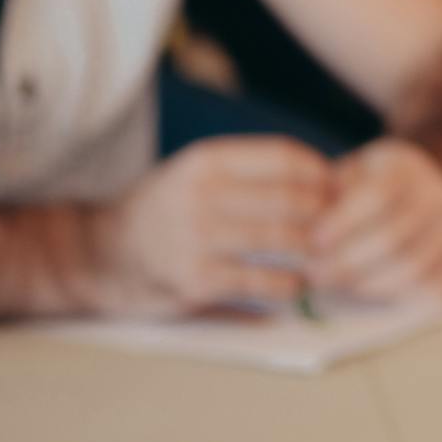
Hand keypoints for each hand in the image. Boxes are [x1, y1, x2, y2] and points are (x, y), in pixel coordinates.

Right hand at [89, 136, 333, 315]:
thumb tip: (330, 177)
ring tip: (328, 255)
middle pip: (290, 197)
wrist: (100, 253)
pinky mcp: (193, 279)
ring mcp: (196, 237)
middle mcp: (201, 194)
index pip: (284, 157)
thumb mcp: (199, 173)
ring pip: (280, 238)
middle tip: (342, 226)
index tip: (339, 188)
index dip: (321, 173)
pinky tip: (297, 284)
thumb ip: (252, 172)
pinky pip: (258, 280)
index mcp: (208, 160)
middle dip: (325, 213)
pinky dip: (288, 283)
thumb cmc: (166, 208)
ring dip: (313, 249)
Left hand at [308, 139, 441, 303]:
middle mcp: (440, 194)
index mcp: (408, 167)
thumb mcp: (352, 173)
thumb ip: (330, 192)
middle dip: (347, 261)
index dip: (343, 222)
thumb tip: (305, 223)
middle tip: (315, 273)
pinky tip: (368, 293)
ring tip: (336, 286)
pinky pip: (433, 288)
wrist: (424, 195)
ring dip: (367, 283)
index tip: (314, 240)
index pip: (379, 195)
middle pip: (394, 236)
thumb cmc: (371, 188)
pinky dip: (397, 296)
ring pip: (413, 266)